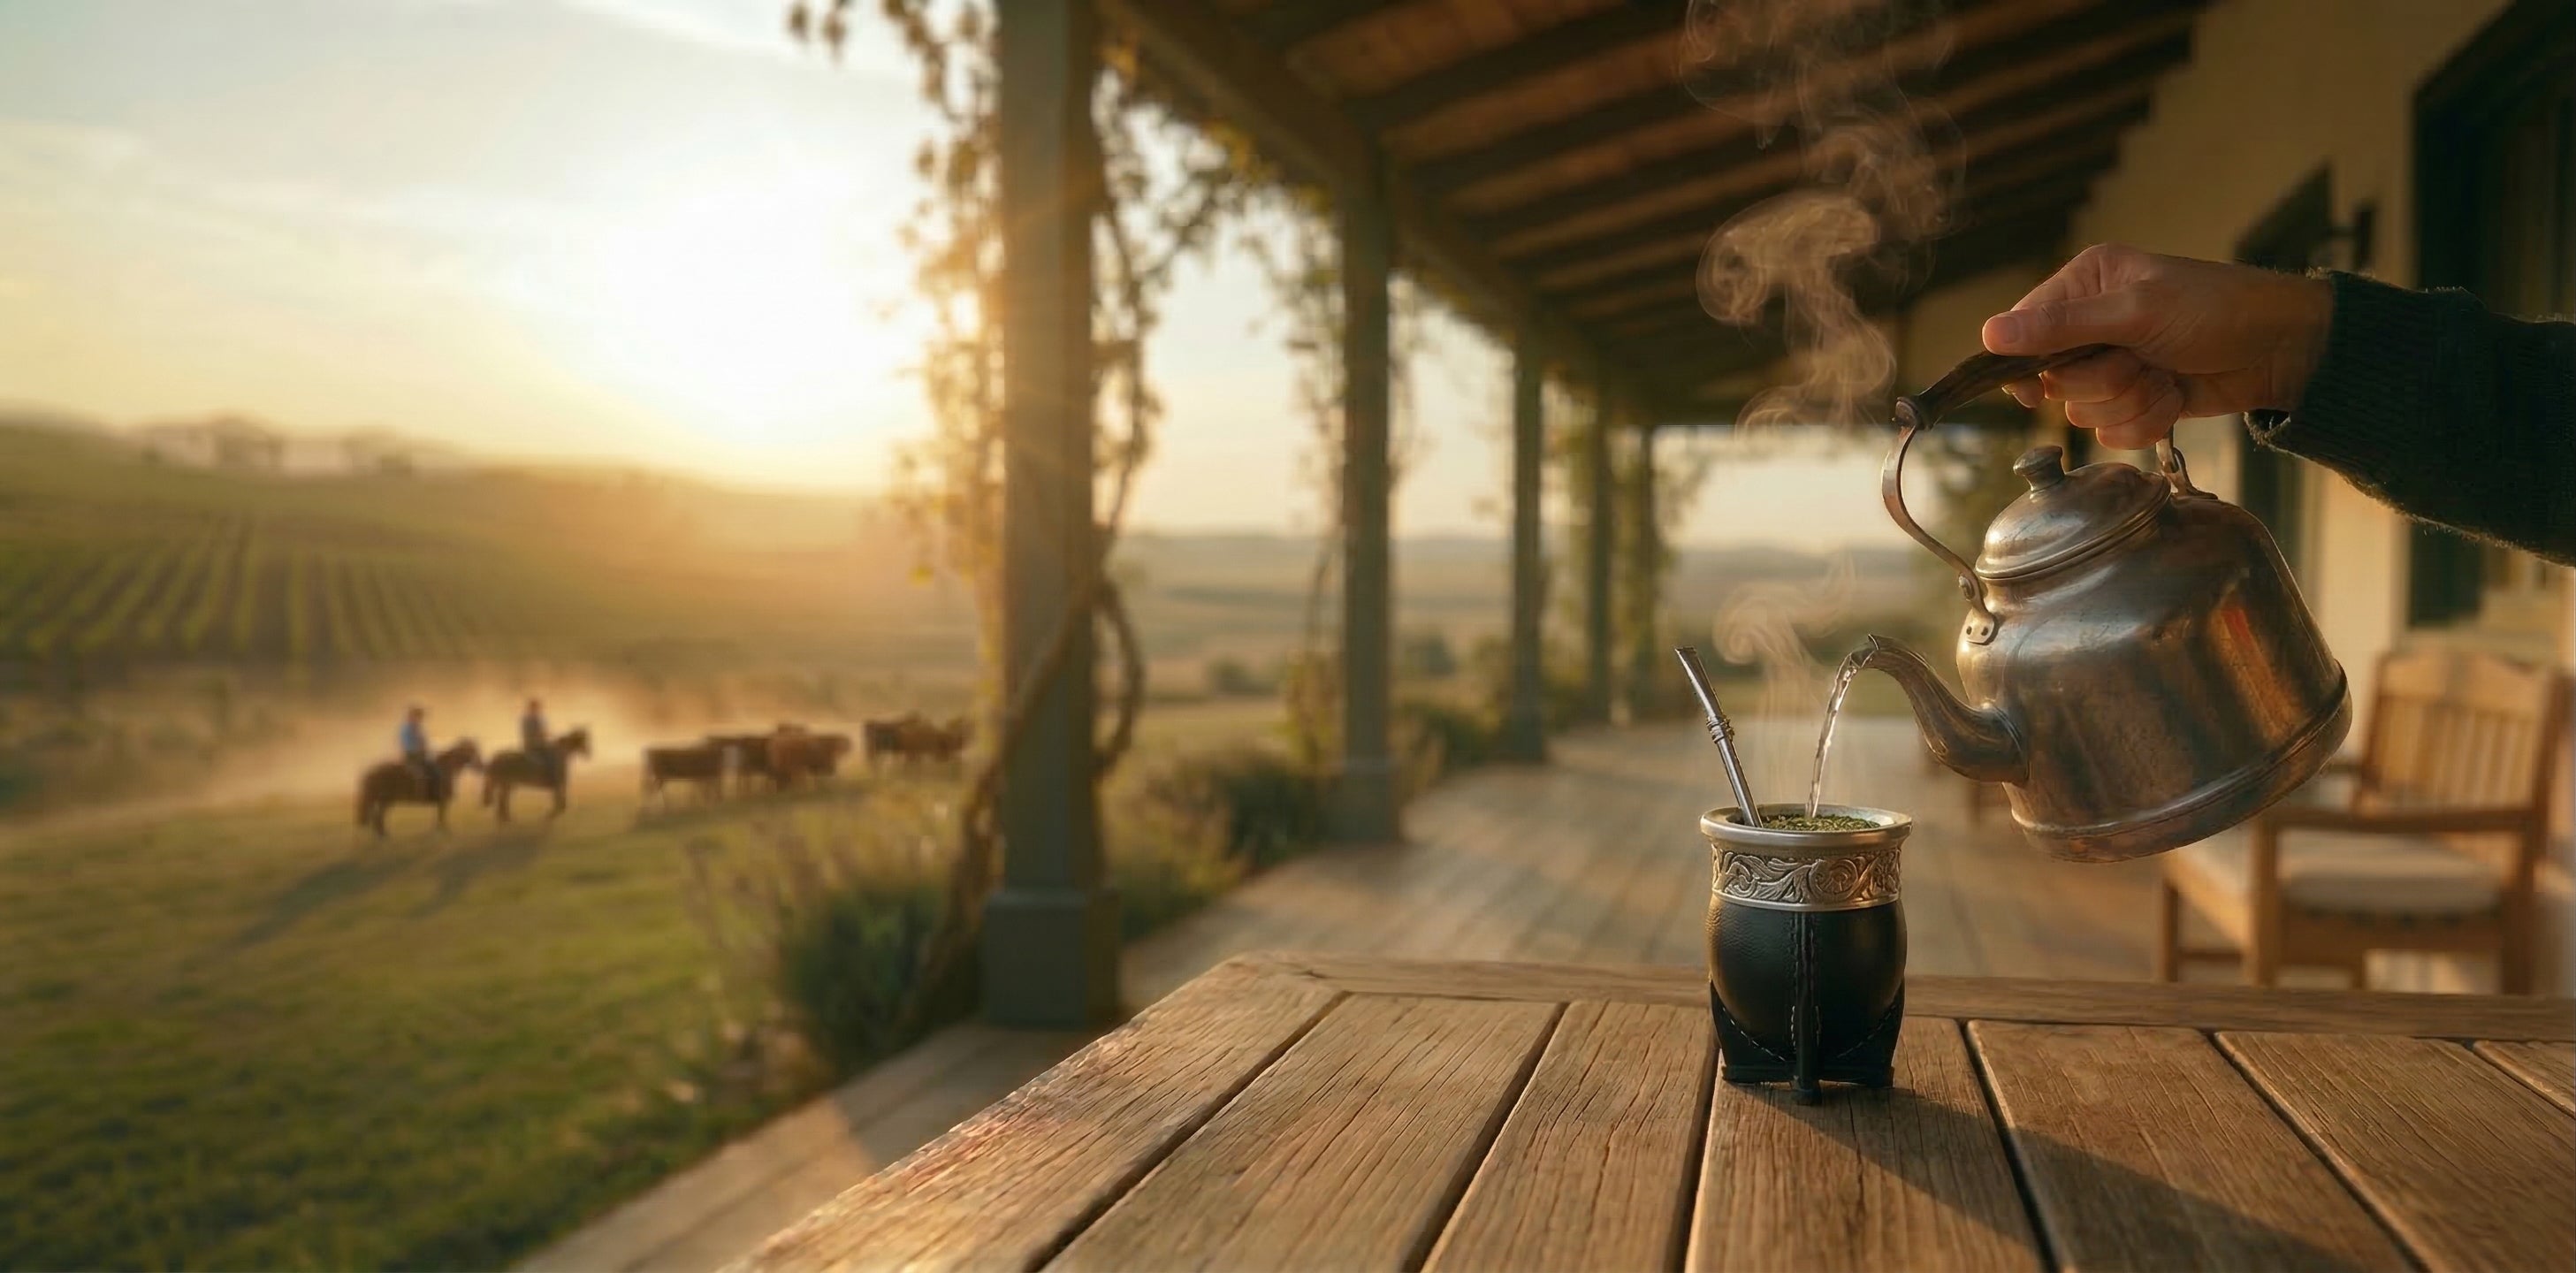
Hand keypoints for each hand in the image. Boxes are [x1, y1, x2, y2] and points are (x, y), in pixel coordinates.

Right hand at [1981, 244, 2334, 448]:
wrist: (2281, 349)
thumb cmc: (2217, 311)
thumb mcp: (2136, 312)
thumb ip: (2061, 326)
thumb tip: (1988, 335)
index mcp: (2085, 284)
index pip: (2022, 331)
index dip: (2025, 365)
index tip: (2036, 389)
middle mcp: (2092, 323)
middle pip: (2052, 379)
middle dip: (2101, 382)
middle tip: (2140, 361)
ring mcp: (2115, 363)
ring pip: (2082, 411)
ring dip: (2129, 403)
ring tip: (2165, 377)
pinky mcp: (2136, 398)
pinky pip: (2111, 430)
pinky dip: (2145, 421)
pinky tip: (2173, 398)